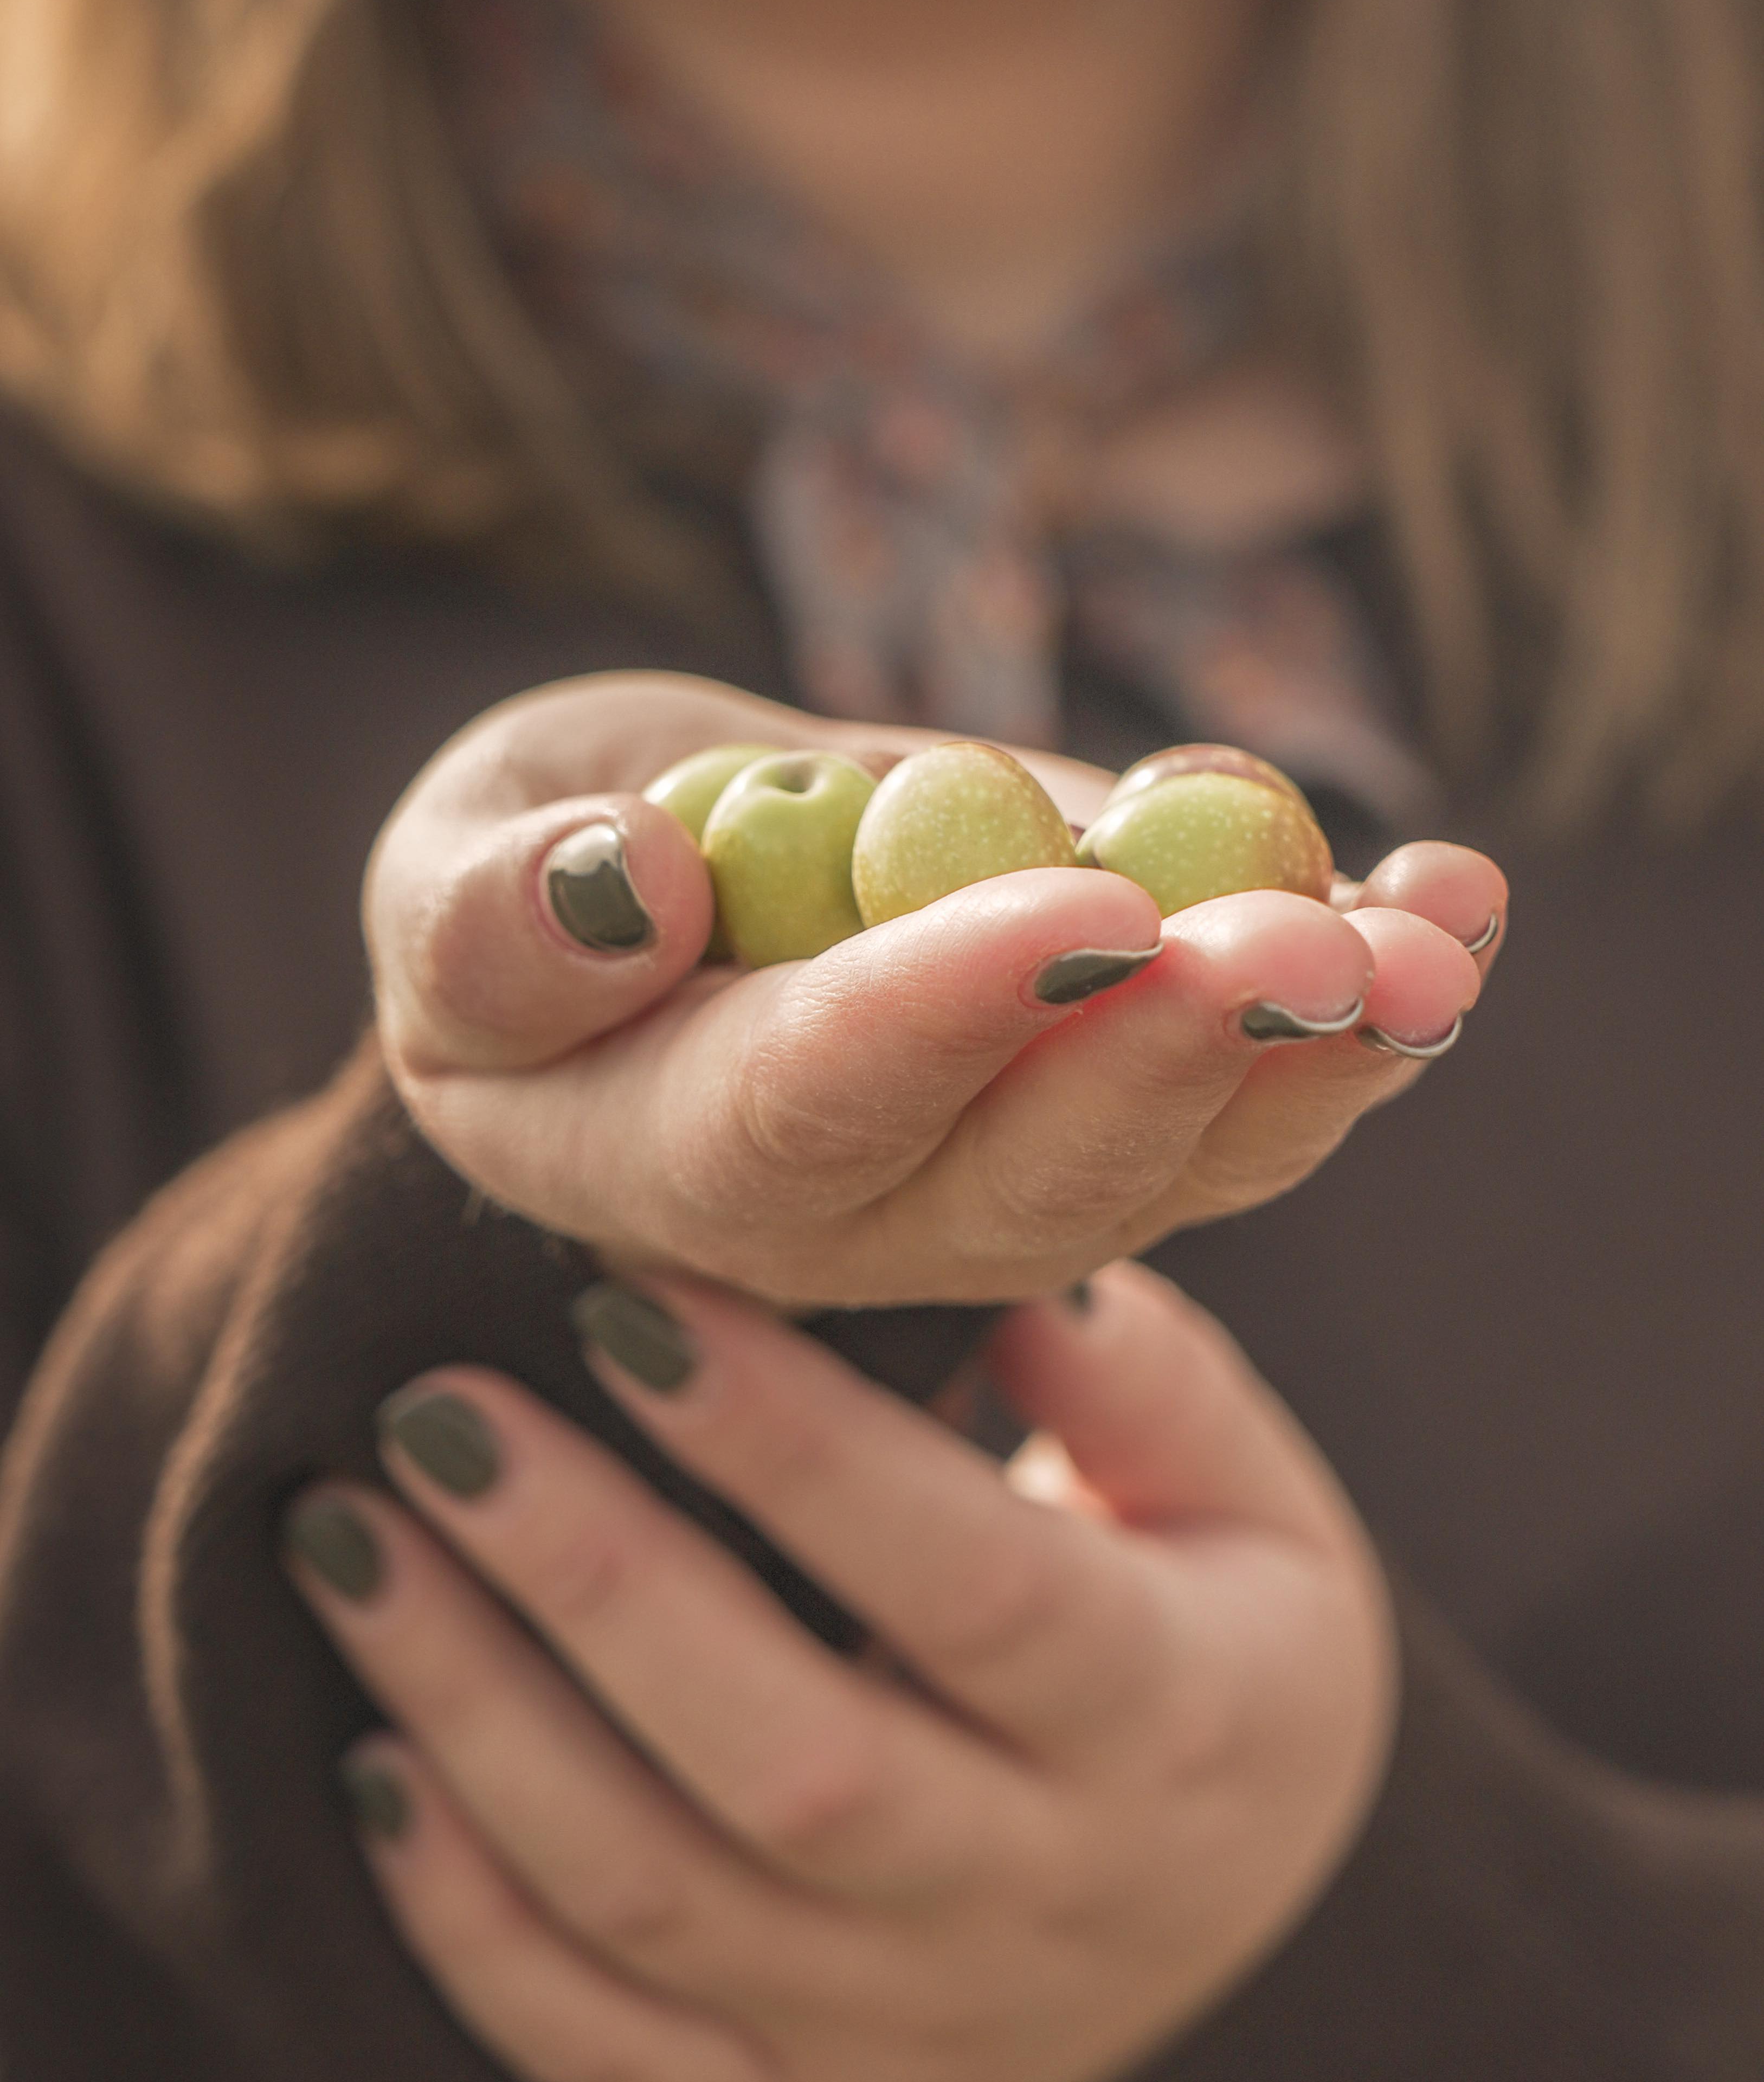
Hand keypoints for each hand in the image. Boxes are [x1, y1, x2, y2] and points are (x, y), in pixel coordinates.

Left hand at [284, 1263, 1397, 2081]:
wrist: (1243, 1925)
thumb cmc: (1216, 1635)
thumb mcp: (1249, 1499)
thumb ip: (1140, 1382)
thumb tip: (1010, 1274)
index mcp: (1171, 1721)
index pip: (976, 1587)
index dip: (798, 1450)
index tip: (629, 1304)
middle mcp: (1039, 1894)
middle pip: (794, 1769)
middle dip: (593, 1582)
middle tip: (438, 1414)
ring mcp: (905, 2024)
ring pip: (660, 1906)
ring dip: (479, 1723)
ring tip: (349, 1540)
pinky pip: (605, 2053)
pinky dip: (469, 1928)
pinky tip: (374, 1762)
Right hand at [365, 672, 1503, 1306]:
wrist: (653, 909)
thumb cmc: (532, 872)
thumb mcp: (451, 859)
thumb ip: (491, 911)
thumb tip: (626, 884)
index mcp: (652, 1155)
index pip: (799, 1111)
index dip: (943, 1016)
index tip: (1086, 905)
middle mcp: (843, 1222)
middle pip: (1026, 1179)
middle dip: (1176, 1050)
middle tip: (1305, 932)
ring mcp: (996, 1196)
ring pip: (1176, 1161)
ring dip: (1319, 1047)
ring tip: (1433, 930)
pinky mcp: (1112, 1131)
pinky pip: (1251, 1103)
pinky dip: (1362, 1007)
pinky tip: (1458, 904)